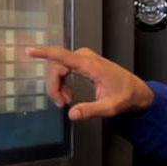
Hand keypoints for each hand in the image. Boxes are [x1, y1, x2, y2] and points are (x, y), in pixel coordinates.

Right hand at [26, 46, 154, 120]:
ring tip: (66, 101)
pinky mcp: (83, 62)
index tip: (30, 51)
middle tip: (61, 104)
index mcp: (91, 65)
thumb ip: (91, 110)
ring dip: (57, 85)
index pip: (64, 56)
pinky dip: (62, 83)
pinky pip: (64, 68)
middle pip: (57, 67)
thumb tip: (72, 114)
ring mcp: (84, 58)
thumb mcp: (110, 107)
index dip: (45, 53)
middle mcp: (85, 57)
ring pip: (59, 68)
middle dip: (54, 86)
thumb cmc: (125, 96)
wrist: (136, 90)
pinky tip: (68, 95)